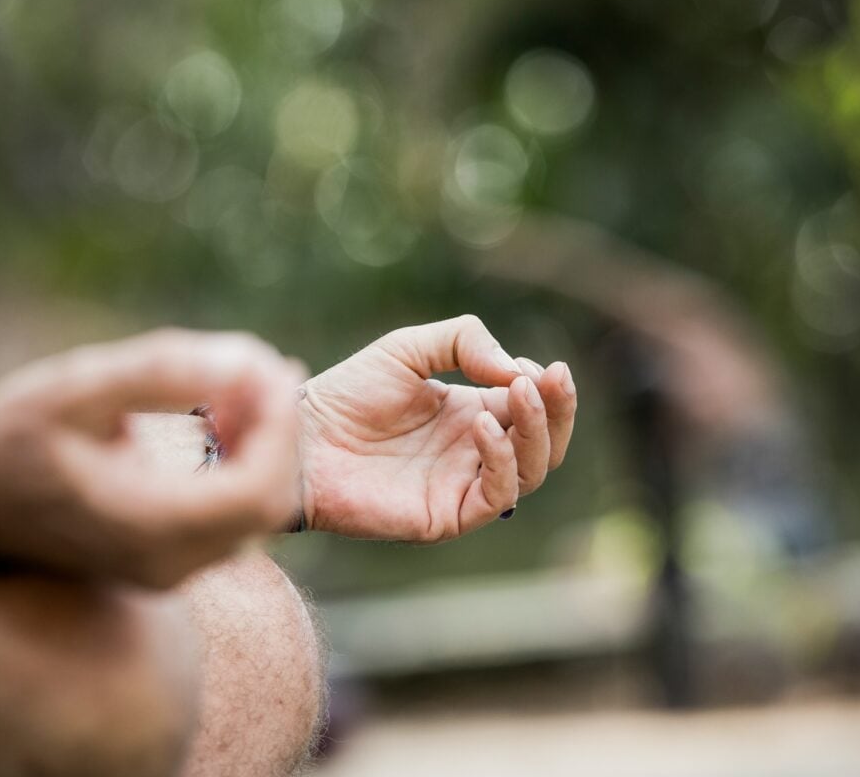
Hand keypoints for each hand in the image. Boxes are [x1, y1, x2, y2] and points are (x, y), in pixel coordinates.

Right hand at [0, 329, 303, 587]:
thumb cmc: (9, 438)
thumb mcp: (74, 390)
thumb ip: (160, 373)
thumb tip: (247, 359)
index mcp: (147, 529)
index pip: (256, 490)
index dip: (281, 426)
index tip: (274, 367)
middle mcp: (169, 564)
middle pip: (269, 504)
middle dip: (281, 431)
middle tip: (270, 367)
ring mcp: (171, 571)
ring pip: (259, 513)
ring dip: (266, 445)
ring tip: (244, 383)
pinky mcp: (170, 561)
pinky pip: (234, 517)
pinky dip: (245, 464)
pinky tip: (225, 415)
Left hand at [298, 315, 576, 540]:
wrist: (300, 438)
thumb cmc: (347, 393)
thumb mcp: (409, 349)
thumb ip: (465, 343)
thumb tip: (518, 370)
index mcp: (473, 414)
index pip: (535, 409)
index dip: (548, 389)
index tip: (545, 367)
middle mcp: (475, 453)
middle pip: (546, 444)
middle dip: (559, 411)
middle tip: (554, 379)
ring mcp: (463, 486)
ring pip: (532, 471)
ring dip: (537, 432)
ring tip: (517, 393)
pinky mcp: (446, 515)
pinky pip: (495, 496)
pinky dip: (502, 459)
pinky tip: (483, 423)